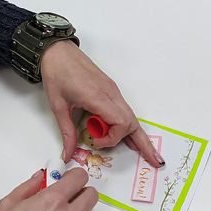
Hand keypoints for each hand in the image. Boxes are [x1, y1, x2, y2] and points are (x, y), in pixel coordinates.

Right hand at [0, 167, 96, 210]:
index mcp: (51, 201)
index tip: (66, 176)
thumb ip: (28, 187)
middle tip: (66, 192)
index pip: (79, 177)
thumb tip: (39, 178)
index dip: (73, 174)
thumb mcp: (7, 205)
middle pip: (91, 195)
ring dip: (79, 210)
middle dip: (80, 190)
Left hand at [41, 41, 165, 169]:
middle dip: (141, 142)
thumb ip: (66, 131)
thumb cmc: (57, 73)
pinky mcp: (109, 87)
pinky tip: (125, 134)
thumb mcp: (58, 105)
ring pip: (130, 114)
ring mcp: (112, 89)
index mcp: (97, 96)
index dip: (112, 138)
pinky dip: (125, 123)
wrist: (58, 50)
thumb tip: (69, 153)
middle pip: (132, 121)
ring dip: (134, 133)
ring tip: (143, 150)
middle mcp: (110, 92)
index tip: (94, 141)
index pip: (121, 123)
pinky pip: (123, 108)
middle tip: (153, 160)